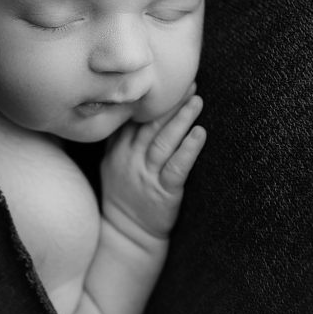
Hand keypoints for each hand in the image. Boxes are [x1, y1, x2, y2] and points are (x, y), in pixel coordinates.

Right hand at [99, 83, 206, 243]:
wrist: (127, 234)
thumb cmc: (124, 195)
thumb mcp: (112, 163)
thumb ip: (121, 137)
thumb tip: (134, 106)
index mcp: (117, 149)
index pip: (133, 116)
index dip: (149, 97)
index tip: (164, 78)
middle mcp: (129, 159)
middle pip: (150, 124)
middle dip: (170, 102)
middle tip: (187, 81)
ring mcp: (145, 175)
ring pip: (164, 141)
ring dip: (181, 119)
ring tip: (197, 101)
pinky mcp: (163, 192)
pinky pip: (177, 167)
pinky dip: (189, 149)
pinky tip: (200, 134)